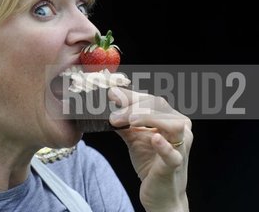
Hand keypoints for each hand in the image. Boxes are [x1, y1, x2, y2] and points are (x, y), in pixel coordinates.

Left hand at [108, 87, 192, 211]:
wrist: (160, 194)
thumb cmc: (151, 163)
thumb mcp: (134, 138)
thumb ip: (123, 122)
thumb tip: (108, 106)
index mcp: (171, 119)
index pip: (153, 100)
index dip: (132, 96)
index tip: (112, 95)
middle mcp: (180, 130)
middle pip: (160, 107)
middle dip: (134, 107)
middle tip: (114, 115)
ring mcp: (180, 147)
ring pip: (171, 124)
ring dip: (147, 118)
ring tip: (128, 121)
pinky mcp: (175, 166)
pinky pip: (173, 154)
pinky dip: (164, 145)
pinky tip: (154, 138)